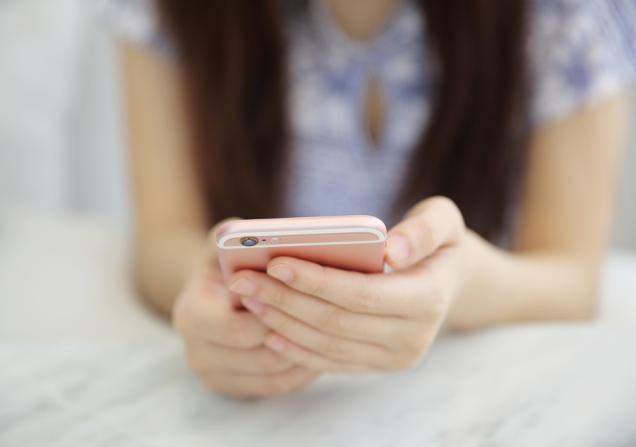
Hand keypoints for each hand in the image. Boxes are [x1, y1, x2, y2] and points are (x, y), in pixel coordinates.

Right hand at [172, 221, 319, 396]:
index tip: (308, 299)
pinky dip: (301, 372)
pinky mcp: (233, 389)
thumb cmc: (223, 266)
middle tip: (335, 325)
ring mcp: (214, 376)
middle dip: (297, 338)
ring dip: (305, 357)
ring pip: (273, 376)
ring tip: (336, 337)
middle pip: (260, 357)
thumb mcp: (221, 245)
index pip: (238, 328)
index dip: (275, 315)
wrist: (209, 297)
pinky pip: (276, 387)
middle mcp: (196, 352)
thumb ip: (229, 237)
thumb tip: (242, 231)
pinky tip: (323, 350)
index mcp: (191, 315)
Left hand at [229, 197, 466, 372]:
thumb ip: (424, 229)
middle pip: (336, 322)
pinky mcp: (378, 367)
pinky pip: (330, 362)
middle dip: (285, 301)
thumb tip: (393, 247)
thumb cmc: (437, 243)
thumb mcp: (443, 220)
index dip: (316, 281)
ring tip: (247, 297)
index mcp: (429, 299)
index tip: (275, 263)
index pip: (361, 295)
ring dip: (282, 323)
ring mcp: (395, 358)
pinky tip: (267, 327)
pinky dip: (295, 346)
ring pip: (326, 345)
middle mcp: (414, 339)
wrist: (448, 281)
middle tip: (243, 280)